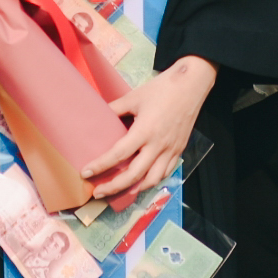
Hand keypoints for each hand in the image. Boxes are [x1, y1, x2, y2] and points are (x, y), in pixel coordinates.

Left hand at [81, 56, 216, 199]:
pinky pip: (165, 173)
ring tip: (119, 192)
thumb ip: (115, 108)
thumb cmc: (162, 88)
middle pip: (133, 175)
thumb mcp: (134, 97)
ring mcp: (170, 150)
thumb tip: (98, 115)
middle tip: (98, 192)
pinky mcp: (179, 150)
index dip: (100, 165)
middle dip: (114, 187)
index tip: (85, 172)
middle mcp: (158, 145)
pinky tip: (142, 182)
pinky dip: (152, 181)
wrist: (191, 85)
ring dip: (133, 189)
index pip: (118, 154)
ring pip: (152, 180)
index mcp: (144, 131)